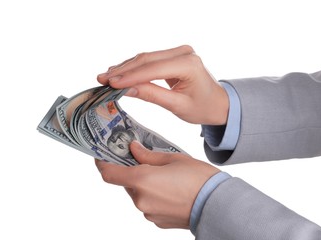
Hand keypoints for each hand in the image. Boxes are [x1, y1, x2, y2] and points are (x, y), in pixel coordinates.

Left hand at [95, 141, 219, 228]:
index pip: (109, 174)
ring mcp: (148, 213)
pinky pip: (149, 205)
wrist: (218, 205)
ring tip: (165, 177)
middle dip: (133, 172)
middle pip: (127, 183)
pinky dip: (154, 196)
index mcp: (142, 181)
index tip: (102, 156)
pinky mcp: (157, 221)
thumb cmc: (198, 178)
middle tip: (145, 162)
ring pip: (138, 194)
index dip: (102, 164)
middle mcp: (141, 200)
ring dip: (145, 185)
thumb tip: (133, 149)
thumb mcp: (173, 158)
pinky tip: (170, 190)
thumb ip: (148, 155)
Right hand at [97, 45, 228, 124]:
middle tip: (102, 79)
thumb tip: (126, 89)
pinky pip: (150, 60)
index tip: (110, 83)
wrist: (218, 103)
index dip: (130, 76)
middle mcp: (184, 53)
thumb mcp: (177, 106)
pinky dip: (135, 68)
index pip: (153, 69)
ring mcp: (179, 52)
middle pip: (146, 59)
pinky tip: (120, 73)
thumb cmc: (203, 107)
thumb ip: (152, 95)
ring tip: (106, 76)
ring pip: (145, 58)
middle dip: (123, 70)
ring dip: (126, 68)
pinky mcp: (174, 56)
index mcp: (189, 64)